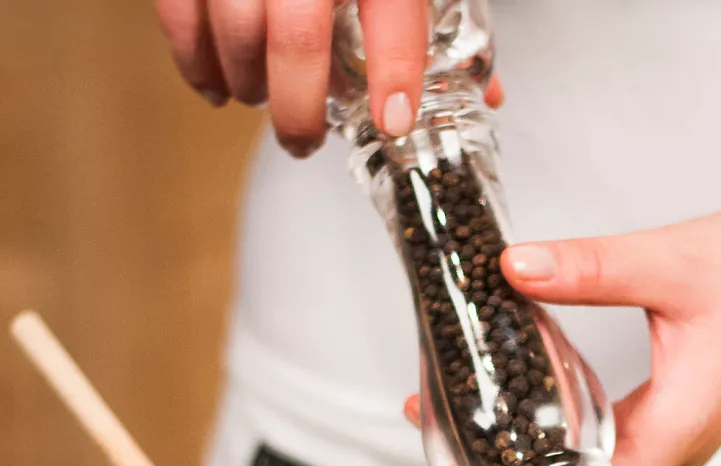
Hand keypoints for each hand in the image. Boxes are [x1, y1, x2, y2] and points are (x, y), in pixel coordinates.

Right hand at [154, 0, 502, 156]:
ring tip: (262, 100)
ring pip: (236, 29)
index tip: (393, 122)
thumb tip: (482, 95)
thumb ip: (433, 21)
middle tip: (304, 142)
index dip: (394, 74)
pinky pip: (181, 10)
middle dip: (298, 110)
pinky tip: (216, 86)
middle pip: (297, 39)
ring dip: (247, 84)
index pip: (392, 14)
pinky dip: (195, 59)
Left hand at [499, 201, 720, 465]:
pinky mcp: (682, 417)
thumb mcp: (671, 261)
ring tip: (480, 457)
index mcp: (683, 423)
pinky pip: (620, 446)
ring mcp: (684, 434)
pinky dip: (576, 442)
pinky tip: (536, 422)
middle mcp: (685, 443)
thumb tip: (512, 268)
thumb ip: (589, 268)